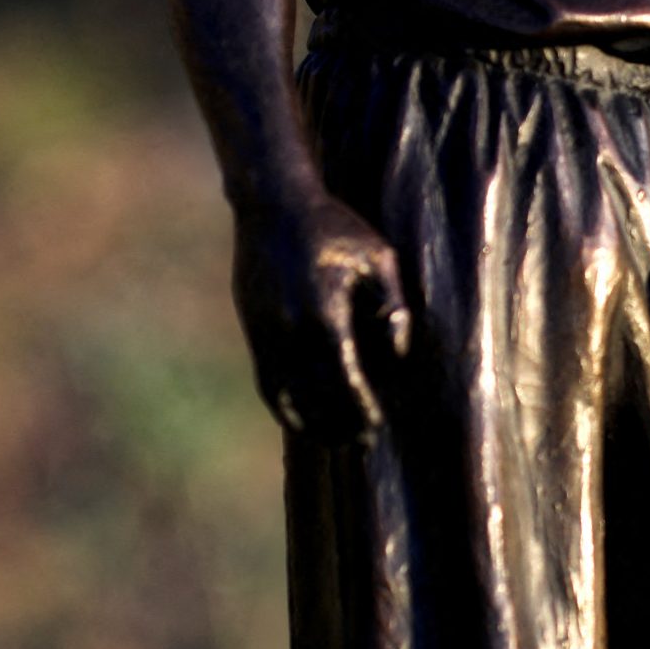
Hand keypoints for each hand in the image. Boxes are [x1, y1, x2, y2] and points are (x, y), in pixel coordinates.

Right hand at [231, 191, 409, 443]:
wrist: (272, 205)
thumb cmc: (335, 227)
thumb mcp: (378, 257)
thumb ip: (393, 306)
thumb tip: (396, 356)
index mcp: (323, 313)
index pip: (344, 379)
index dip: (360, 408)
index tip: (376, 425)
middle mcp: (289, 330)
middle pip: (314, 397)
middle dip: (338, 424)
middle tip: (361, 443)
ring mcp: (264, 333)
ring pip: (285, 396)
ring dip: (309, 423)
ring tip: (335, 440)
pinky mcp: (252, 330)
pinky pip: (266, 381)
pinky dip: (283, 405)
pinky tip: (302, 416)